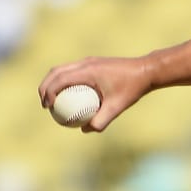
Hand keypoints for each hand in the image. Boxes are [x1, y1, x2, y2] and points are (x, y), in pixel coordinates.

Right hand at [37, 54, 153, 132]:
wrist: (146, 71)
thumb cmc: (132, 89)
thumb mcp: (118, 107)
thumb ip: (101, 120)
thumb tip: (84, 130)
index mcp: (88, 70)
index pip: (60, 79)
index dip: (49, 92)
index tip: (47, 107)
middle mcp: (85, 62)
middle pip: (56, 72)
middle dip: (44, 87)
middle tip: (44, 105)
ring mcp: (88, 61)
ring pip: (62, 69)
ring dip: (52, 83)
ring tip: (52, 101)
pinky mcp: (92, 63)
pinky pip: (72, 71)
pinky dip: (65, 82)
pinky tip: (69, 98)